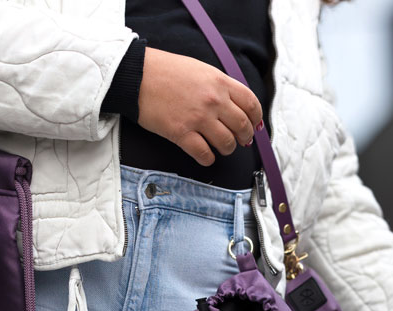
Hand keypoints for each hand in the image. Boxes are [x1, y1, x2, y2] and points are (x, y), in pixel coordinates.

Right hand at [138, 47, 262, 166]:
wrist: (137, 74)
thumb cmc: (165, 70)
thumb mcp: (200, 69)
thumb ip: (219, 86)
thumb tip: (234, 106)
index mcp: (220, 82)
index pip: (251, 103)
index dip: (256, 118)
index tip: (254, 125)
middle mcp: (213, 101)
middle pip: (242, 126)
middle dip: (244, 137)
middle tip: (240, 140)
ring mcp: (198, 118)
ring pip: (227, 143)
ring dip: (227, 149)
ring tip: (221, 148)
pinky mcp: (181, 133)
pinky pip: (204, 154)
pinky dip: (208, 158)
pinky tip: (206, 156)